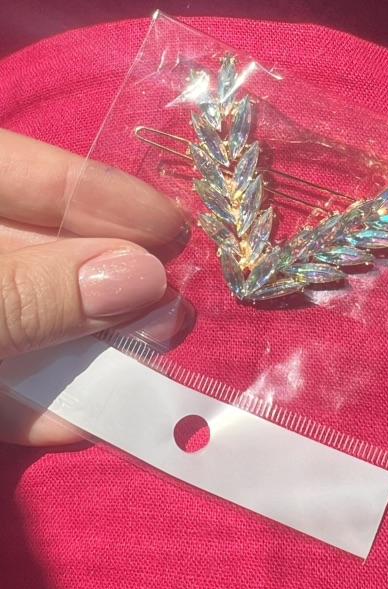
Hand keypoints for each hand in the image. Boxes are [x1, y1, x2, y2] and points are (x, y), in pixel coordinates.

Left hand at [0, 129, 184, 446]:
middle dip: (98, 278)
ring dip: (74, 347)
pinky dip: (26, 400)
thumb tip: (143, 276)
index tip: (169, 226)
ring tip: (144, 368)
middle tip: (171, 306)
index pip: (11, 166)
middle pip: (24, 244)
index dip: (90, 190)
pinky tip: (78, 422)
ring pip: (14, 315)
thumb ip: (29, 293)